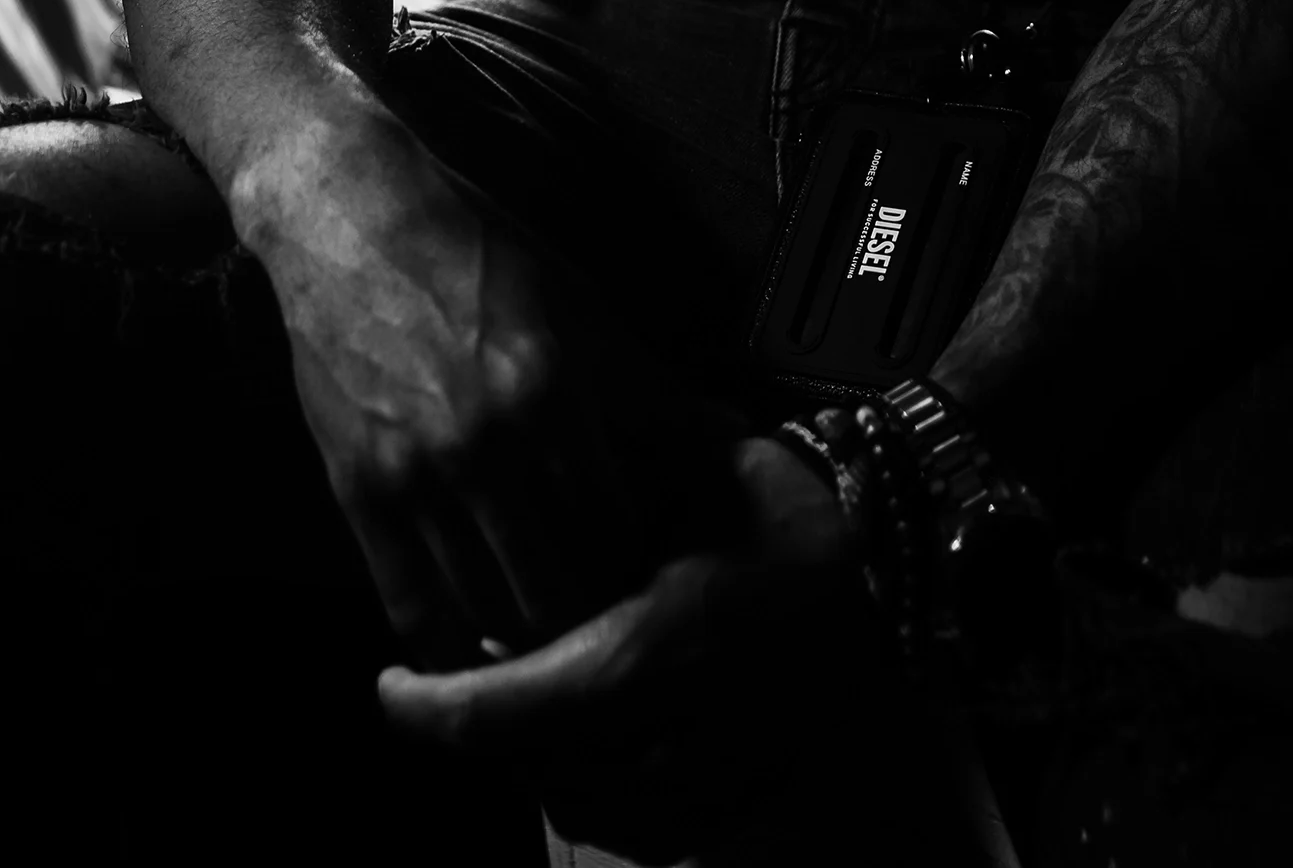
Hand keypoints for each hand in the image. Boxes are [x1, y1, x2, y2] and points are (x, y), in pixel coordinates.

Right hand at [233, 102, 724, 668]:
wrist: (352, 220)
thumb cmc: (474, 253)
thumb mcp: (573, 303)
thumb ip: (646, 386)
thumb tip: (728, 433)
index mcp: (552, 392)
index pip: (617, 527)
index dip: (635, 566)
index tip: (643, 575)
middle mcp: (488, 443)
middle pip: (559, 586)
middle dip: (585, 615)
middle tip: (596, 620)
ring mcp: (417, 473)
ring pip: (487, 611)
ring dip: (519, 639)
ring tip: (540, 641)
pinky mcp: (358, 490)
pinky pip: (411, 603)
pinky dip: (445, 641)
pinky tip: (468, 643)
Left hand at [379, 435, 892, 861]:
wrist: (901, 549)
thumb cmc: (786, 498)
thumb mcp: (676, 464)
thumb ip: (587, 490)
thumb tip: (494, 504)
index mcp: (651, 647)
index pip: (505, 711)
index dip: (431, 708)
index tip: (391, 687)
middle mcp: (682, 731)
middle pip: (540, 770)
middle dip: (487, 735)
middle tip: (453, 686)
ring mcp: (726, 776)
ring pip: (595, 811)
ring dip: (543, 768)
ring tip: (518, 711)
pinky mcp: (758, 794)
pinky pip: (659, 829)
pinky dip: (610, 798)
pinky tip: (593, 750)